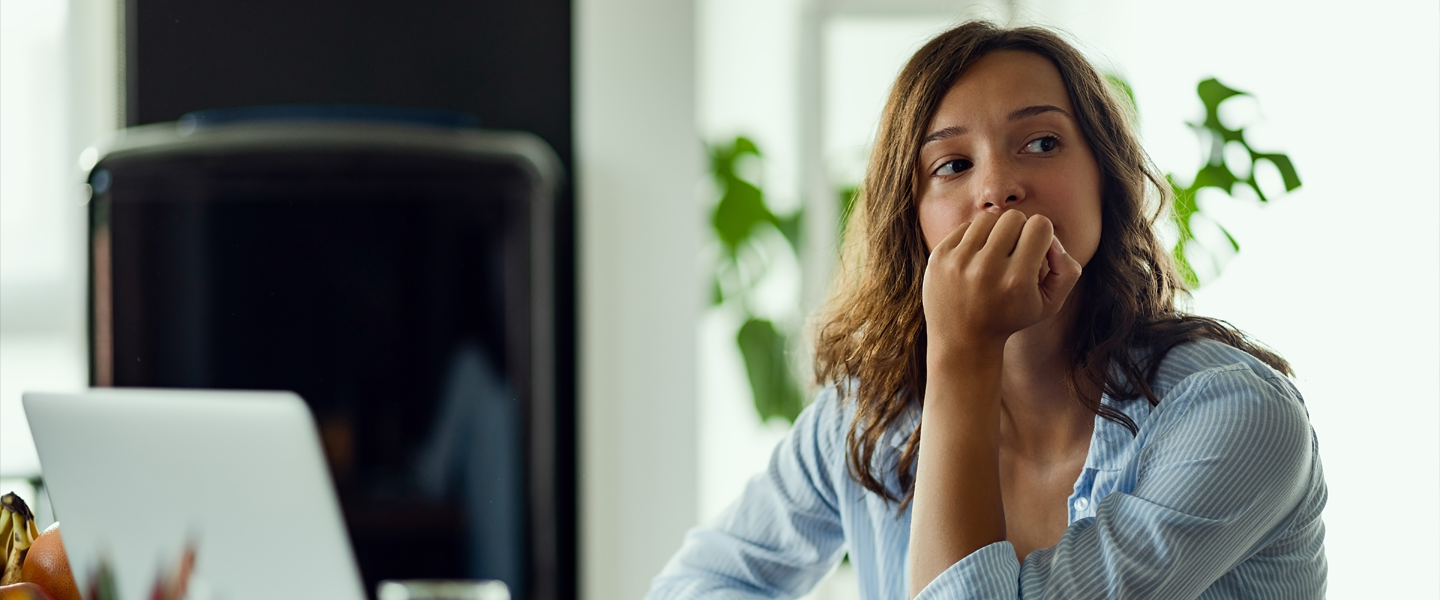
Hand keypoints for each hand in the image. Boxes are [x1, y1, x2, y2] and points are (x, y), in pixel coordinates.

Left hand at [921, 210, 1082, 354]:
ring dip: (996, 233)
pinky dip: (974, 240)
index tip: (1035, 254)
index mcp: (1016, 281)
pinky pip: (966, 227)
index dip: (1042, 237)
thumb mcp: (1050, 303)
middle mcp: (986, 270)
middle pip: (1014, 217)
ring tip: (995, 256)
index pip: (1040, 225)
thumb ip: (1067, 270)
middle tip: (1014, 254)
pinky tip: (974, 261)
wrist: (961, 341)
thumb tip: (1053, 241)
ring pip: (988, 219)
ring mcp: (958, 262)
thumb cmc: (1011, 317)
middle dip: (1019, 232)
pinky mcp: (939, 257)